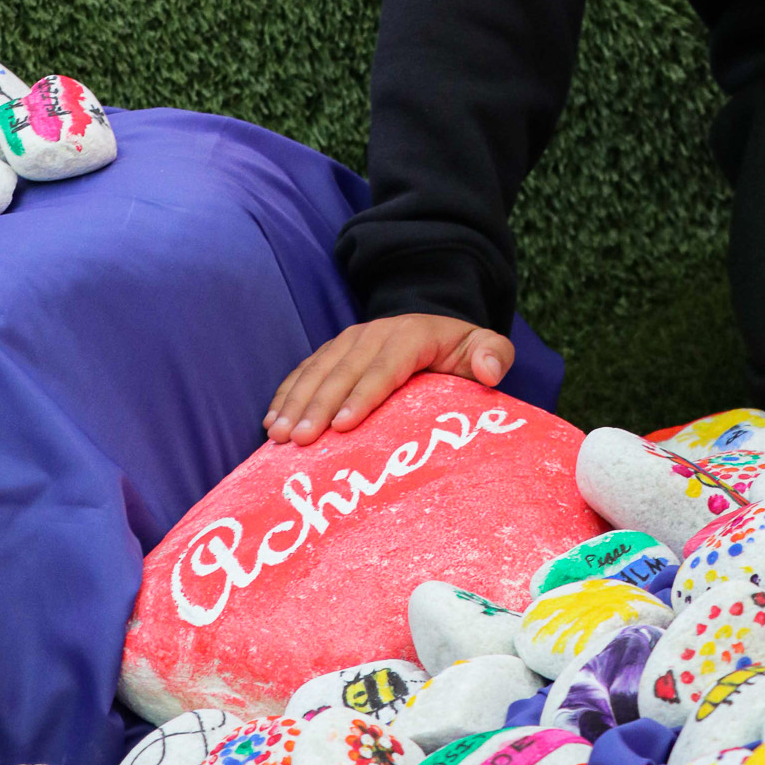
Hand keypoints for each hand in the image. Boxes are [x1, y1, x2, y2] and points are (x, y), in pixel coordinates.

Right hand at [263, 313, 513, 445]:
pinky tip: (271, 421)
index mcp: (411, 335)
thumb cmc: (459, 348)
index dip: (363, 395)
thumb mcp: (483, 345)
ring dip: (295, 402)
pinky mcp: (333, 350)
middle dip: (319, 406)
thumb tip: (489, 370)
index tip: (343, 426)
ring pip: (318, 370)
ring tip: (279, 436)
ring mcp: (349, 340)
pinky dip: (286, 394)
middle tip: (300, 441)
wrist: (433, 323)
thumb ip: (494, 354)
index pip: (386, 368)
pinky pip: (304, 370)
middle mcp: (374, 333)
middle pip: (344, 371)